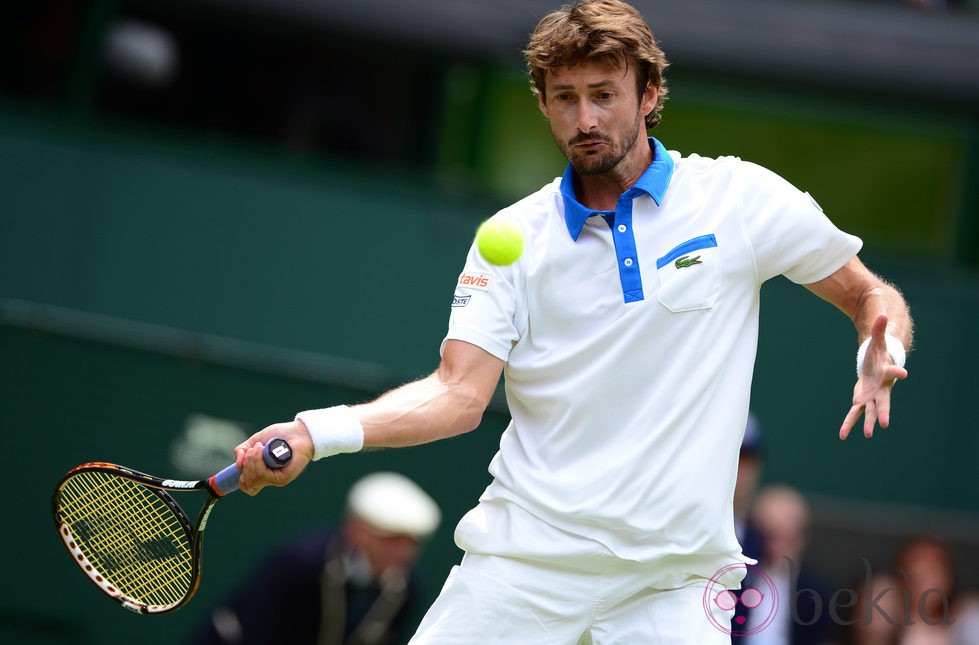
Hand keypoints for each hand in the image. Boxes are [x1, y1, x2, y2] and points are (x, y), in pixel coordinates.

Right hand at [235, 420, 313, 494]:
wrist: (297, 431)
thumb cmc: (279, 436)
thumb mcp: (254, 441)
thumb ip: (242, 451)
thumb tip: (237, 465)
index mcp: (262, 473)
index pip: (247, 486)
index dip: (240, 477)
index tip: (241, 463)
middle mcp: (269, 479)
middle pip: (247, 483)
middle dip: (246, 465)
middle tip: (253, 450)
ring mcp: (276, 479)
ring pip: (254, 478)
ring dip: (252, 460)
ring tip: (259, 447)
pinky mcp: (283, 477)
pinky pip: (262, 475)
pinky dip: (258, 460)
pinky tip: (263, 449)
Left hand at [840, 314, 907, 439]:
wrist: (878, 367)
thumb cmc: (878, 355)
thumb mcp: (877, 341)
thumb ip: (880, 329)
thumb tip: (882, 313)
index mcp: (886, 372)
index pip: (893, 370)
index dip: (898, 370)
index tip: (904, 373)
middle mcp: (881, 388)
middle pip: (883, 401)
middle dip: (882, 411)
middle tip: (884, 423)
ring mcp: (871, 396)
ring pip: (868, 411)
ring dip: (866, 422)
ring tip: (867, 434)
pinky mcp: (861, 399)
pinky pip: (854, 413)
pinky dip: (848, 423)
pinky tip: (842, 435)